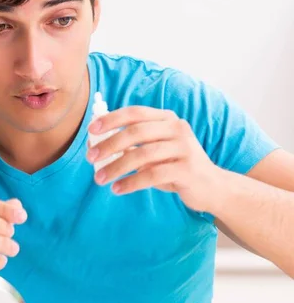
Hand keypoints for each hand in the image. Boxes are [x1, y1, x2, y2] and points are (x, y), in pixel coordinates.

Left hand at [87, 106, 221, 211]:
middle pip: (135, 132)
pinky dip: (131, 182)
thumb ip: (132, 145)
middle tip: (90, 158)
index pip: (135, 113)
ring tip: (100, 179)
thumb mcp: (155, 151)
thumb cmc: (176, 166)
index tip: (91, 130)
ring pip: (142, 155)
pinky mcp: (187, 169)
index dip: (111, 119)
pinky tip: (118, 189)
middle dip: (109, 145)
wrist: (212, 186)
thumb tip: (96, 144)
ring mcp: (184, 148)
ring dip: (116, 167)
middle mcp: (177, 129)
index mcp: (167, 119)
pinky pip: (153, 175)